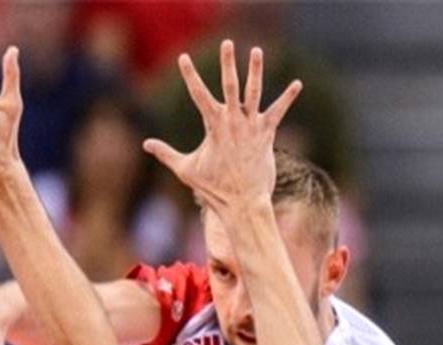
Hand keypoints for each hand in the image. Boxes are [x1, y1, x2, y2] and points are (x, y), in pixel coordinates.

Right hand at [142, 41, 300, 213]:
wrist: (242, 203)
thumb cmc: (213, 189)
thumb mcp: (186, 170)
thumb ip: (166, 153)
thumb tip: (146, 144)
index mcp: (213, 126)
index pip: (198, 95)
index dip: (190, 75)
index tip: (183, 58)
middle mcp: (233, 122)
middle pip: (229, 86)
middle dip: (227, 63)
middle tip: (226, 43)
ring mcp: (251, 127)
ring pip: (253, 92)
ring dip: (255, 71)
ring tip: (256, 50)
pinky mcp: (266, 134)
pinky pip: (278, 112)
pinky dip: (287, 98)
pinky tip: (297, 84)